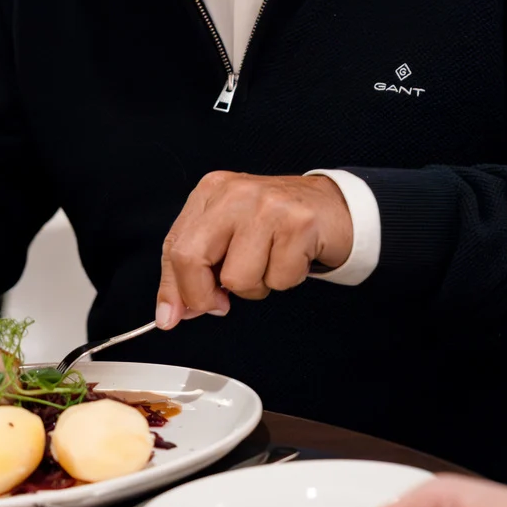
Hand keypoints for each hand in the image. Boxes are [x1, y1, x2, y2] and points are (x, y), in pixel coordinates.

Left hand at [154, 172, 353, 327]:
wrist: (334, 206)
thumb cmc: (278, 223)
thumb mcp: (229, 235)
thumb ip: (196, 270)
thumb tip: (171, 312)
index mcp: (212, 191)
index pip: (174, 246)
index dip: (173, 288)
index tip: (174, 315)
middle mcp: (236, 194)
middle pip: (191, 258)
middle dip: (201, 295)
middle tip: (221, 302)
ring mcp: (268, 206)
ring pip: (237, 278)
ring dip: (255, 286)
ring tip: (269, 263)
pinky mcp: (298, 224)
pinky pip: (278, 280)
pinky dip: (285, 280)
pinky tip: (291, 257)